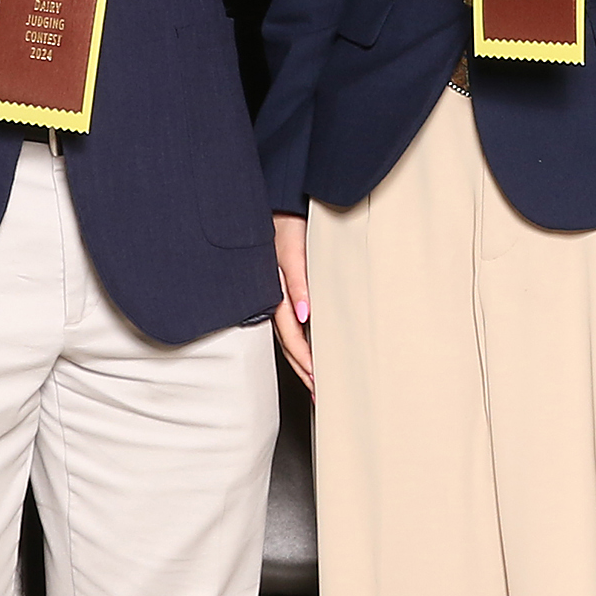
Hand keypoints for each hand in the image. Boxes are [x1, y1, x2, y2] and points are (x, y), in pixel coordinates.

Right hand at [271, 213, 313, 391]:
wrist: (283, 202)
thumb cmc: (288, 224)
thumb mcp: (293, 250)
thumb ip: (298, 281)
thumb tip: (304, 314)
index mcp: (275, 292)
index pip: (290, 337)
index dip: (304, 360)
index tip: (318, 378)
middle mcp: (275, 298)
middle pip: (289, 344)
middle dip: (304, 370)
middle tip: (320, 392)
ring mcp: (279, 295)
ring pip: (289, 337)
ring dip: (303, 361)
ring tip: (316, 382)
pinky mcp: (287, 288)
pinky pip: (292, 323)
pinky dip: (303, 341)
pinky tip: (312, 350)